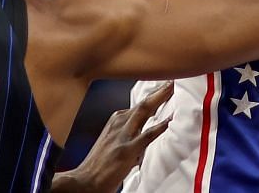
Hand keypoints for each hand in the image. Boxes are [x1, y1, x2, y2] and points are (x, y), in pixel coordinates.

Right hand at [52, 83, 171, 192]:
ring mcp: (122, 136)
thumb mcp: (111, 142)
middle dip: (159, 90)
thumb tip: (145, 130)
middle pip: (143, 103)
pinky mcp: (126, 150)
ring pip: (144, 111)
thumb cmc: (98, 165)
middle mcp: (118, 124)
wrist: (84, 181)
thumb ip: (127, 133)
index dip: (154, 95)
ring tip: (174, 88)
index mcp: (115, 121)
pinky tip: (170, 120)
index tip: (166, 86)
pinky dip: (160, 126)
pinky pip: (147, 135)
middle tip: (174, 79)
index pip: (139, 104)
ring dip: (160, 98)